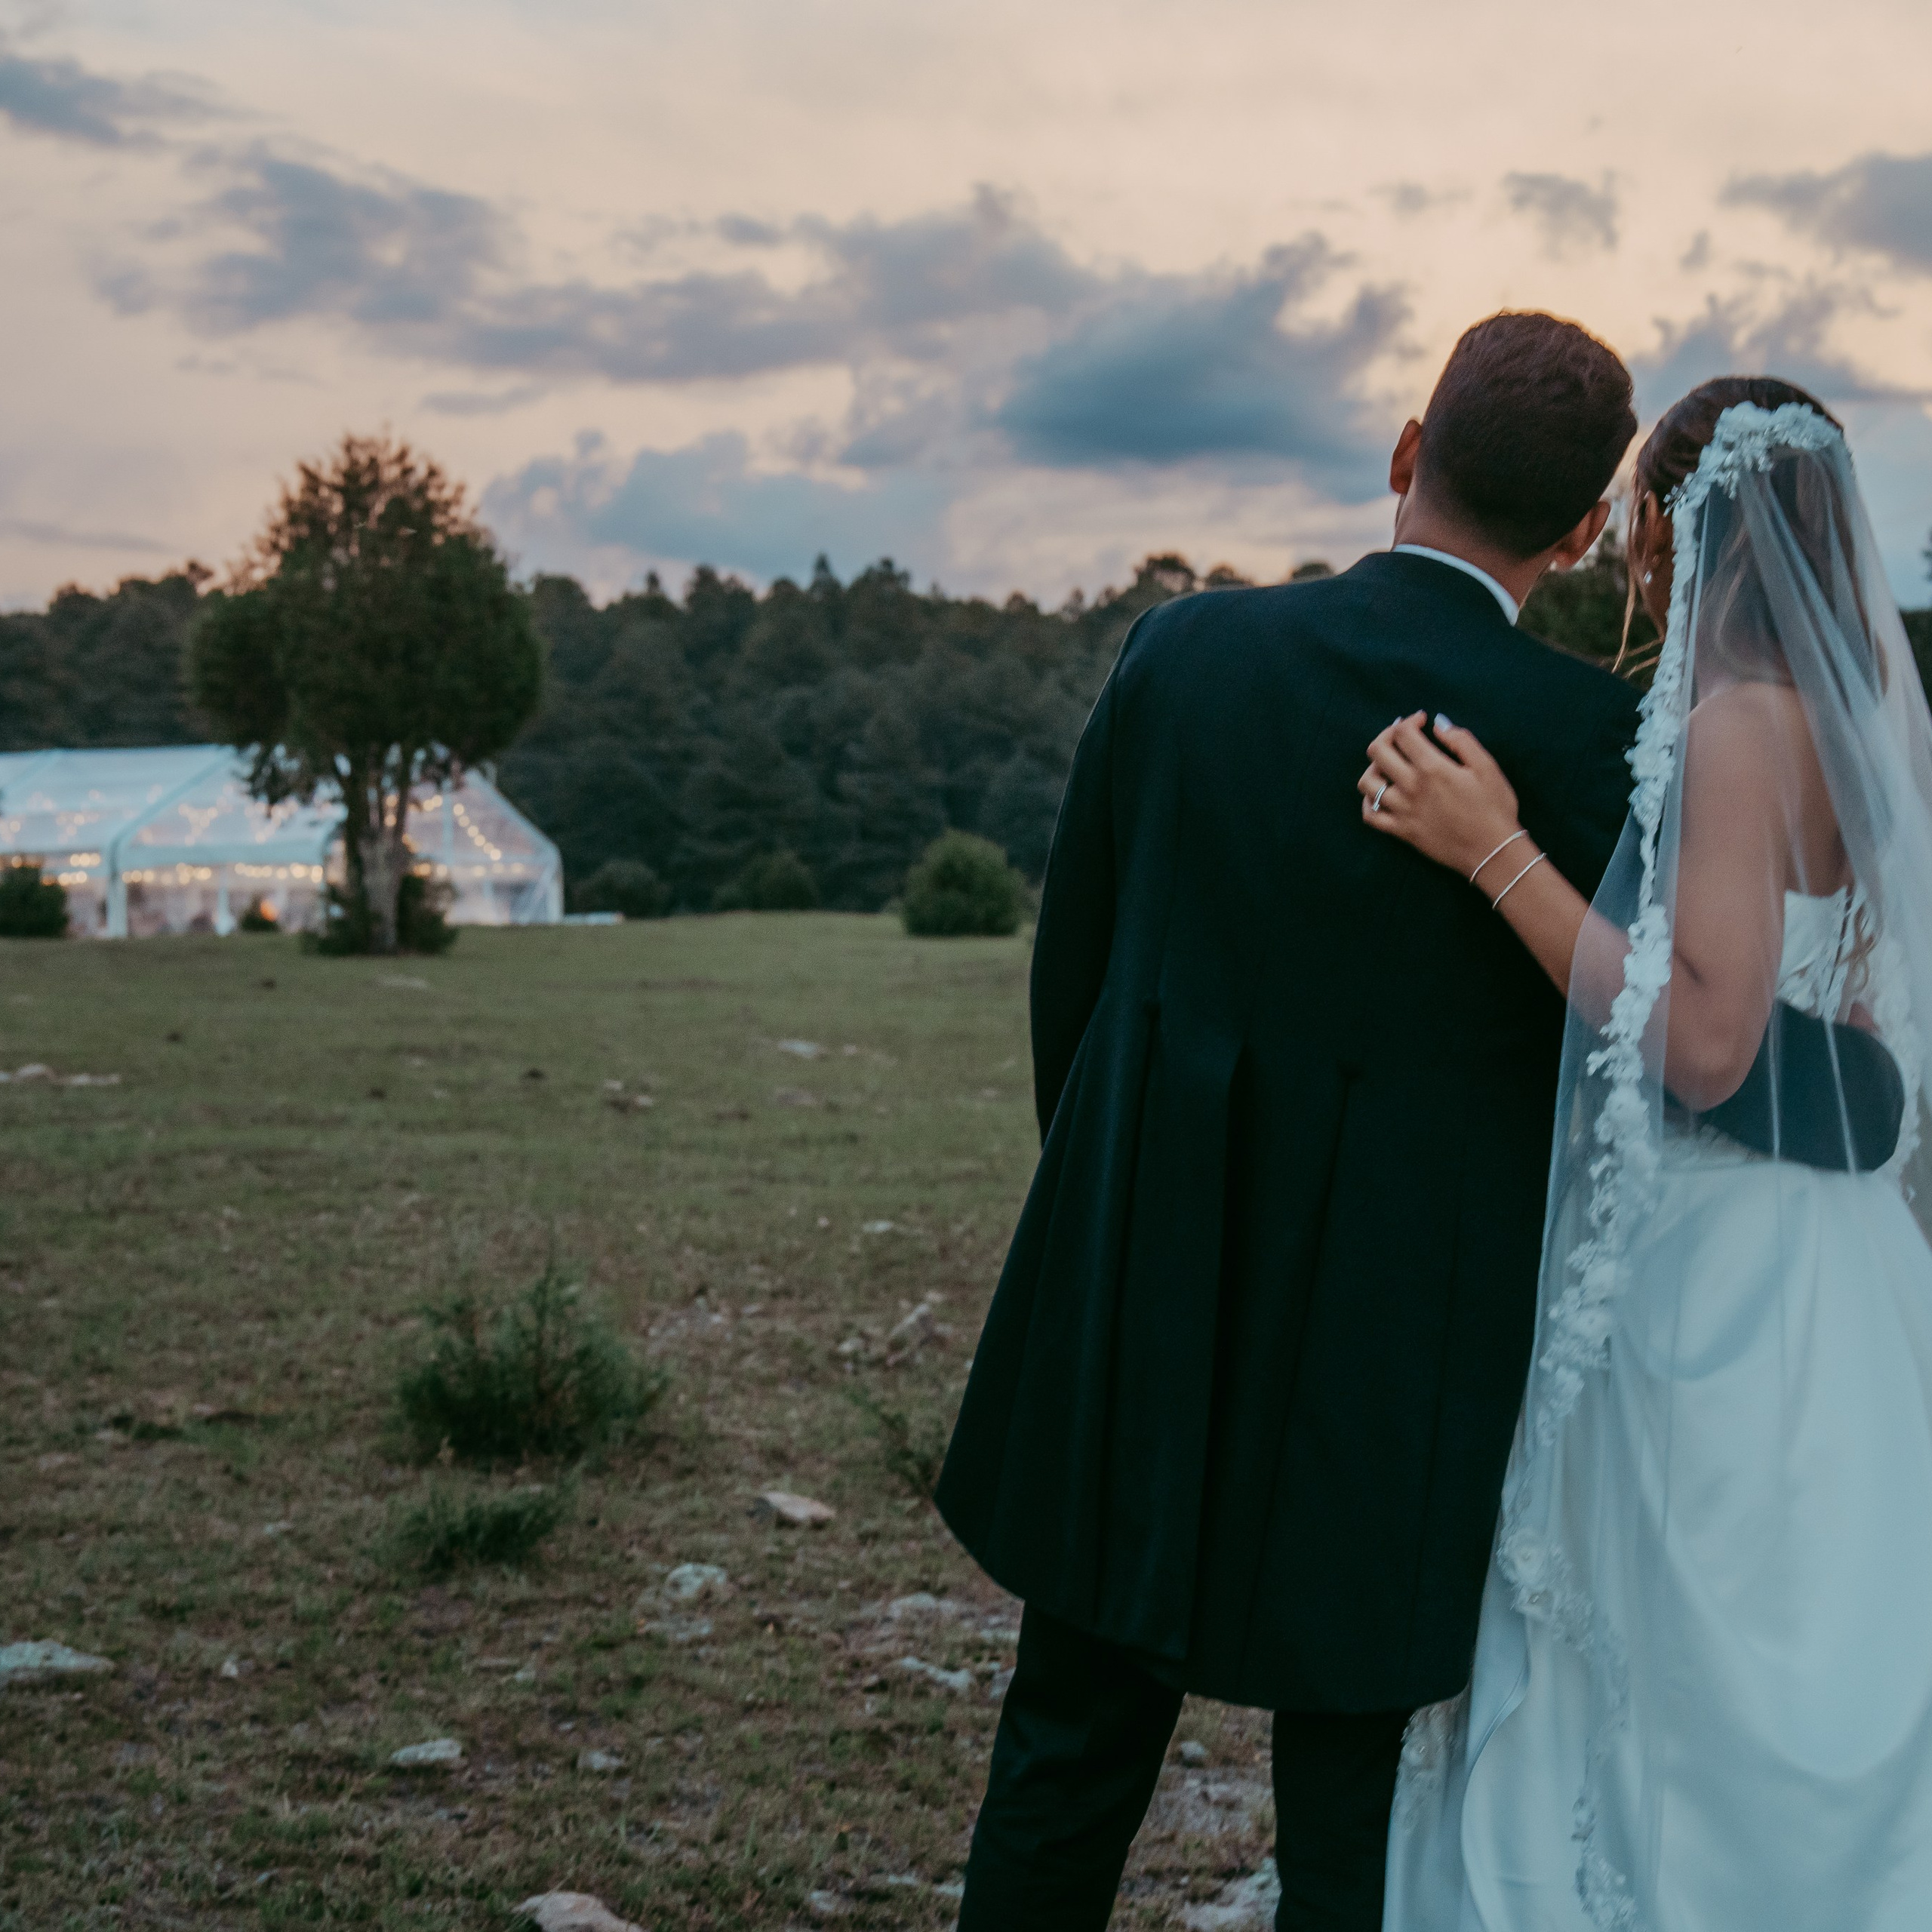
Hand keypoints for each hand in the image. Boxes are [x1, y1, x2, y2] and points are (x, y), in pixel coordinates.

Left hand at [1358, 712, 1523, 880]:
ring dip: (1374, 767)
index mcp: (1432, 768)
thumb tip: (1438, 724)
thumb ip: (1461, 741)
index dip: (1409, 720)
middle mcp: (1411, 787)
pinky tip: (1381, 794)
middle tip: (1400, 736)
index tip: (1421, 721)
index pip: (1403, 733)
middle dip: (1386, 736)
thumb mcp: (1487, 767)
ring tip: (1389, 764)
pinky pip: (1371, 815)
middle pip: (1378, 752)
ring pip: (1368, 782)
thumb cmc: (1494, 808)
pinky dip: (1369, 802)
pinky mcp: (1401, 831)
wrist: (1493, 851)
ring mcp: (1402, 811)